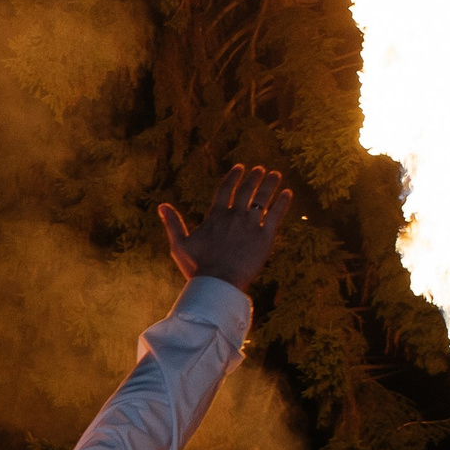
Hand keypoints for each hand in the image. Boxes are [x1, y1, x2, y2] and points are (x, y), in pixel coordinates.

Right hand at [158, 165, 292, 290]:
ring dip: (270, 185)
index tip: (241, 167)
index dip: (234, 177)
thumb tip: (161, 206)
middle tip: (260, 169)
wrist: (219, 282)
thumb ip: (173, 223)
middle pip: (247, 191)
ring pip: (263, 199)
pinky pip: (277, 215)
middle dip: (254, 178)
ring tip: (276, 175)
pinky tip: (288, 193)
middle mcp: (235, 215)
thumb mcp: (179, 245)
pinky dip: (283, 202)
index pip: (226, 190)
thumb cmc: (197, 266)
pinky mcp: (266, 236)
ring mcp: (252, 225)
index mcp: (216, 216)